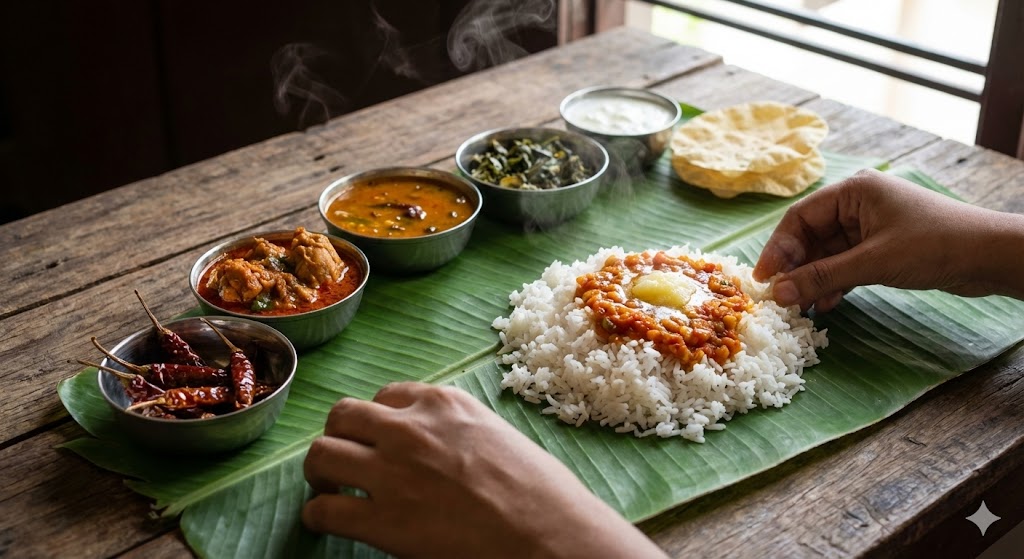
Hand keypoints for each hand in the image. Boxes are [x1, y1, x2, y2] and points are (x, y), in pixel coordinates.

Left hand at [302, 382, 666, 558]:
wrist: (549, 533)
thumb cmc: (539, 490)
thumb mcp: (496, 434)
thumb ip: (455, 431)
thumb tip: (438, 447)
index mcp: (442, 403)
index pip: (386, 396)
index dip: (378, 421)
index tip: (380, 440)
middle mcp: (410, 428)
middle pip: (342, 415)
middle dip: (339, 436)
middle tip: (344, 460)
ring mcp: (392, 473)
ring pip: (320, 454)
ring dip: (320, 471)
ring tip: (329, 488)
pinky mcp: (383, 521)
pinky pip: (323, 510)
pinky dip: (318, 515)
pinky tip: (327, 522)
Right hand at [753, 168, 1023, 310]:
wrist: (991, 256)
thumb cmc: (935, 245)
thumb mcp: (873, 263)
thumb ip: (823, 277)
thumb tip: (779, 293)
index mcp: (853, 191)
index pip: (800, 218)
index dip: (778, 248)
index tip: (764, 279)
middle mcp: (857, 204)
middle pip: (810, 236)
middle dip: (796, 268)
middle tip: (781, 298)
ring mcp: (870, 226)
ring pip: (827, 253)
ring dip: (814, 279)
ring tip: (803, 307)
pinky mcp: (882, 247)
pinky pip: (845, 264)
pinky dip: (834, 283)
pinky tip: (828, 305)